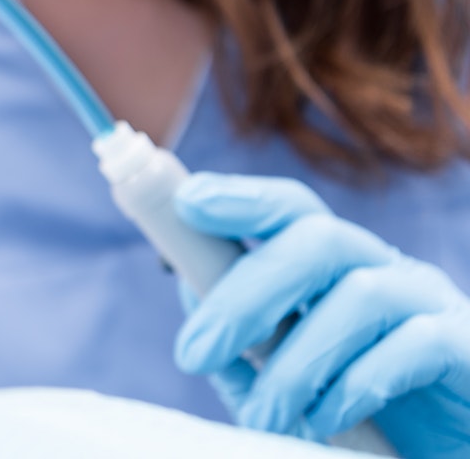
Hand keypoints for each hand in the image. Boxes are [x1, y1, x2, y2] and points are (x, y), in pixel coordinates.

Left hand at [174, 172, 469, 454]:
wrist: (449, 455)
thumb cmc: (369, 421)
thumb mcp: (292, 380)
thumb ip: (246, 342)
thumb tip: (188, 287)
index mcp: (340, 269)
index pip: (293, 209)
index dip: (242, 197)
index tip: (187, 203)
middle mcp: (387, 271)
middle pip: (317, 240)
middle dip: (245, 293)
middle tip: (192, 352)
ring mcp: (432, 303)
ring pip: (361, 294)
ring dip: (298, 360)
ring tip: (263, 418)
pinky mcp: (469, 346)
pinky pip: (417, 343)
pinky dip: (359, 381)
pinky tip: (325, 419)